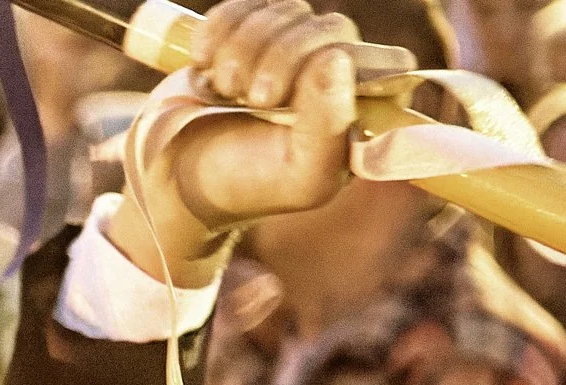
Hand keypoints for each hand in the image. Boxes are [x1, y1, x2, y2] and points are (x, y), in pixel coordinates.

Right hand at [109, 0, 359, 286]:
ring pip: (287, 11)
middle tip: (252, 100)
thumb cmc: (247, 185)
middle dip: (281, 58)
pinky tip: (204, 62)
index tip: (287, 102)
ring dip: (244, 48)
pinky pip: (248, 3)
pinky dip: (220, 27)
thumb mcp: (298, 176)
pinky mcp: (255, 31)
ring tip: (224, 89)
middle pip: (332, 28)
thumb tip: (335, 57)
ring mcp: (294, 48)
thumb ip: (328, 126)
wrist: (179, 178)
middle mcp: (338, 75)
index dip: (336, 71)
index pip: (385, 63)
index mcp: (365, 114)